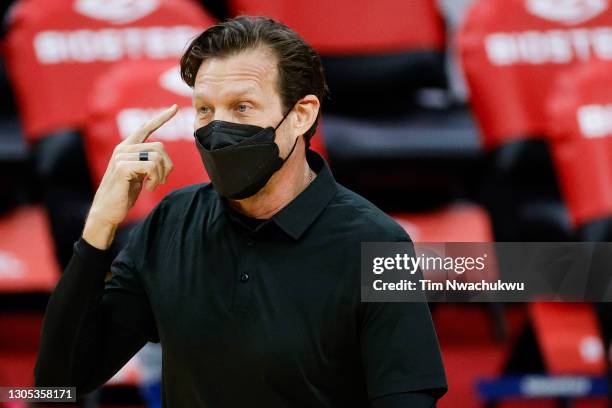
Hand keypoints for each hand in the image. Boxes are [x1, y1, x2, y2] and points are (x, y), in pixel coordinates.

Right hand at [83, 105, 177, 248]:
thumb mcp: (138, 174)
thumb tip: (162, 157)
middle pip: (160, 146)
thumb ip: (147, 162)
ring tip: (152, 185)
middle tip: (161, 181)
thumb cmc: (124, 194)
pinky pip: (151, 166)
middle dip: (167, 166)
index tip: (175, 107)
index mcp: (128, 147)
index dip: (162, 117)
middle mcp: (124, 148)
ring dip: (161, 175)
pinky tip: (147, 188)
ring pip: (157, 156)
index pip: (146, 127)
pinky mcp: (123, 166)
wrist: (107, 211)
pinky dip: (155, 179)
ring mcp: (122, 156)